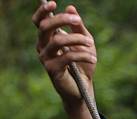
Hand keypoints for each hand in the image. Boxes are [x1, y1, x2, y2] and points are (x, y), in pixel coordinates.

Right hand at [33, 2, 96, 118]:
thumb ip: (79, 27)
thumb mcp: (85, 43)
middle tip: (77, 21)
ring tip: (91, 45)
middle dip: (62, 21)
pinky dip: (83, 55)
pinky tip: (93, 58)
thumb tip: (71, 8)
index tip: (53, 3)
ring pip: (58, 40)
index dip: (43, 11)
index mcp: (47, 39)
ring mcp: (45, 59)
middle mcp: (42, 47)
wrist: (84, 90)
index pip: (39, 21)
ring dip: (77, 40)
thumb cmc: (83, 66)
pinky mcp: (52, 70)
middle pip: (45, 27)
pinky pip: (67, 56)